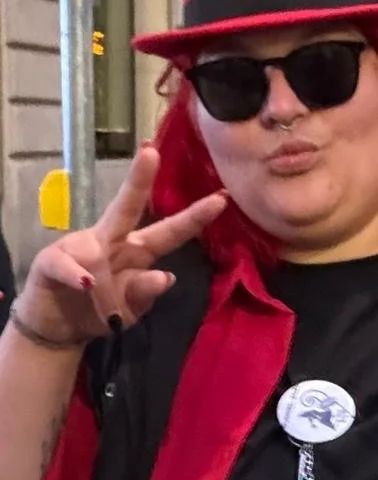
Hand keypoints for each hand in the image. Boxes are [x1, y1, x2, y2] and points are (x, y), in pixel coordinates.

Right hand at [12, 146, 226, 345]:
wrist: (56, 328)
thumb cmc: (99, 311)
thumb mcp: (129, 310)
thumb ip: (145, 294)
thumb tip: (166, 276)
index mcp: (136, 252)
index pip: (169, 232)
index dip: (194, 217)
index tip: (223, 197)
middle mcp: (111, 242)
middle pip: (127, 207)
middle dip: (140, 179)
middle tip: (152, 151)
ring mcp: (81, 248)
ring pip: (96, 236)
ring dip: (104, 260)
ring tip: (98, 287)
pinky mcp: (52, 261)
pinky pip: (66, 265)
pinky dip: (76, 274)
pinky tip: (85, 283)